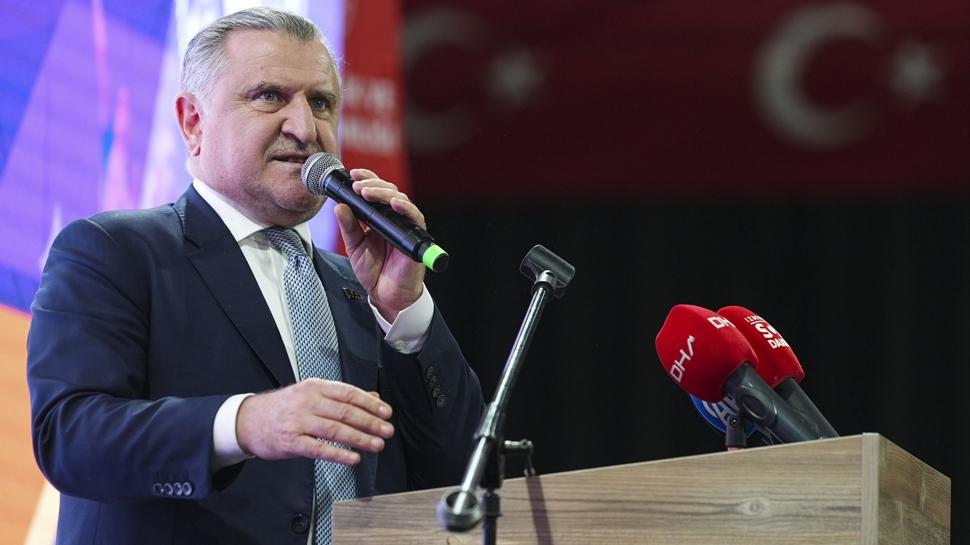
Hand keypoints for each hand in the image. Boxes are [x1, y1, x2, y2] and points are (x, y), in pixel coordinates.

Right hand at [236, 379, 393, 464]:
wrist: (248, 420)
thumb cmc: (283, 407)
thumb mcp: (310, 394)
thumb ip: (340, 396)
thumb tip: (372, 397)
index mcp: (315, 387)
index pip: (349, 393)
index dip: (370, 403)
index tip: (386, 412)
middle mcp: (308, 402)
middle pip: (346, 412)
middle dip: (370, 422)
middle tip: (387, 430)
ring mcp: (299, 422)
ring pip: (336, 430)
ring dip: (360, 438)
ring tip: (377, 445)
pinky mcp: (292, 442)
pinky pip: (320, 449)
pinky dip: (339, 454)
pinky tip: (353, 458)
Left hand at [333, 169, 425, 320]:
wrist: (386, 295)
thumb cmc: (374, 272)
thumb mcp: (354, 247)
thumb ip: (348, 227)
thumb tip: (338, 206)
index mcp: (378, 217)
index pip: (375, 191)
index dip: (367, 179)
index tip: (352, 174)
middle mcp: (393, 218)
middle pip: (388, 190)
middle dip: (372, 183)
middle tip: (357, 185)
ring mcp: (404, 225)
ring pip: (400, 199)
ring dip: (383, 192)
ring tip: (367, 192)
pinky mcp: (414, 236)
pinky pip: (414, 217)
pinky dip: (405, 208)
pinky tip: (394, 203)